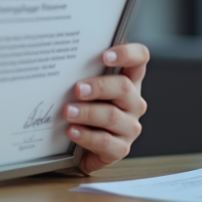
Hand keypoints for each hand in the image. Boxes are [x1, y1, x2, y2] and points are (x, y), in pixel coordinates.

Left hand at [64, 43, 148, 173]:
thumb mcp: (88, 88)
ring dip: (88, 113)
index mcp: (129, 80)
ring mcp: (130, 126)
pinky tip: (73, 131)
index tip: (105, 56)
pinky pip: (105, 141)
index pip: (140, 59)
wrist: (85, 144)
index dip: (127, 54)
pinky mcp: (121, 148)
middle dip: (98, 87)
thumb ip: (84, 73)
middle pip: (123, 87)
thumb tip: (61, 61)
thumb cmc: (86, 107)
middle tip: (77, 89)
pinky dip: (86, 136)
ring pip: (112, 116)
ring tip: (68, 111)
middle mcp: (133, 101)